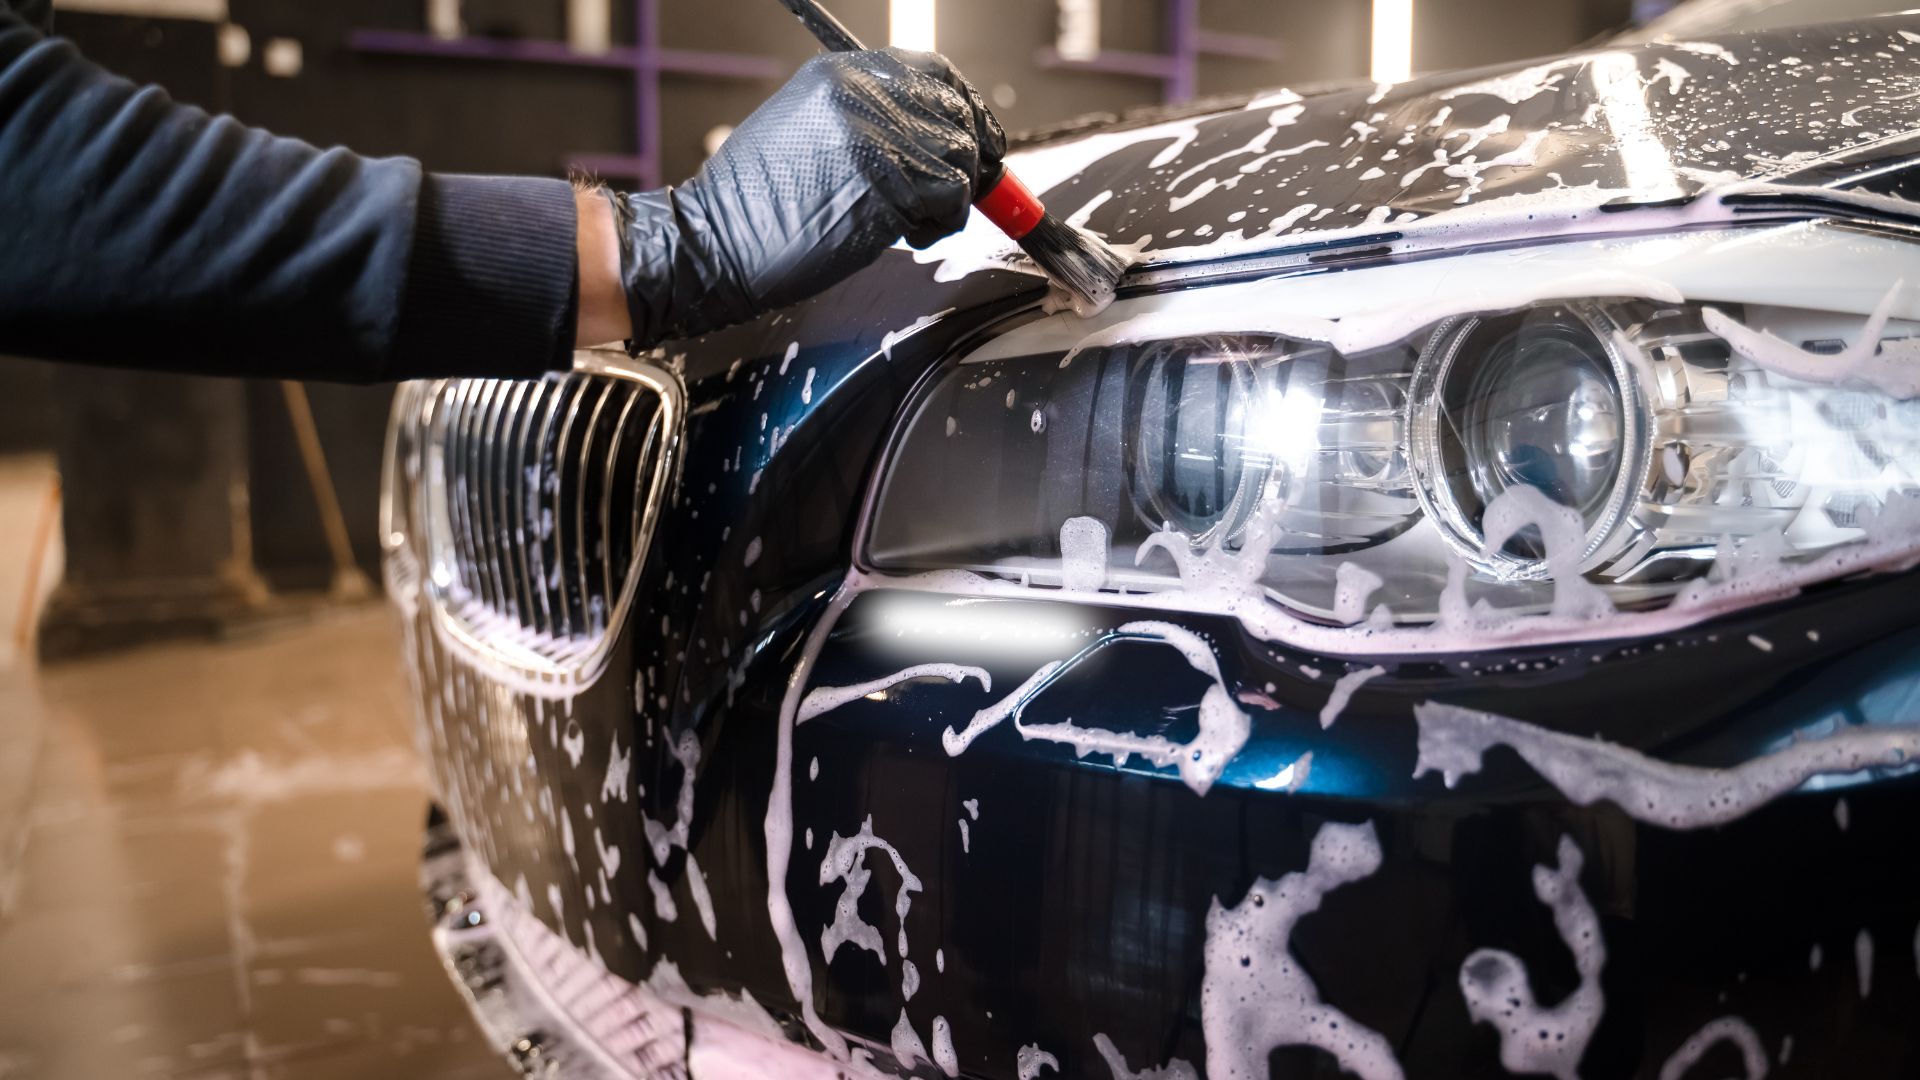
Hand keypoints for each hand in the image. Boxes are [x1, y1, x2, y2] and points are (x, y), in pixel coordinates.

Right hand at [601, 47, 1005, 350]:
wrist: (716, 241)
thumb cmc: (754, 205)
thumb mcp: (805, 129)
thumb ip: (866, 119)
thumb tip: (929, 133)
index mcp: (840, 72)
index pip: (932, 71)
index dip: (963, 106)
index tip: (976, 136)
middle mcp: (864, 93)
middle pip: (957, 111)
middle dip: (968, 157)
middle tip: (953, 192)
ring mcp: (879, 134)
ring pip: (962, 156)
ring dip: (950, 198)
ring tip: (912, 220)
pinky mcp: (892, 182)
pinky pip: (953, 197)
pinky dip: (942, 223)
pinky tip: (908, 234)